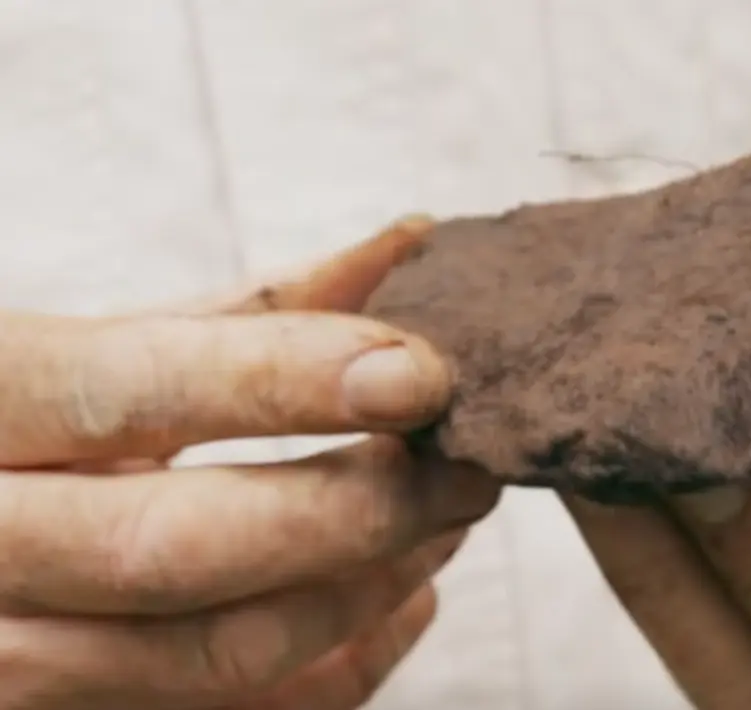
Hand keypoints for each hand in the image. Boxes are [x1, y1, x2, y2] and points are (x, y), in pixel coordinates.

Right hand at [0, 218, 501, 709]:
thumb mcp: (95, 351)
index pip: (128, 392)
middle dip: (363, 505)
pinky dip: (348, 660)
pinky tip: (405, 596)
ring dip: (372, 584)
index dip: (284, 383)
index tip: (419, 374)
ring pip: (224, 650)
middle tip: (470, 462)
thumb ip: (242, 312)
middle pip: (185, 549)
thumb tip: (408, 249)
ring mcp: (10, 657)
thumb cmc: (25, 424)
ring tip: (447, 516)